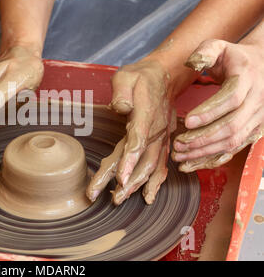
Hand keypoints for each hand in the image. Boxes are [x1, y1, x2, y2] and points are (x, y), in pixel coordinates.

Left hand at [86, 60, 176, 204]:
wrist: (164, 77)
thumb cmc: (140, 77)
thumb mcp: (126, 76)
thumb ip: (122, 91)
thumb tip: (118, 107)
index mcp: (145, 115)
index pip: (137, 141)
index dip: (129, 161)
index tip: (120, 178)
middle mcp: (155, 130)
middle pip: (143, 161)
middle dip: (128, 182)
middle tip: (112, 199)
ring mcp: (161, 138)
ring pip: (152, 166)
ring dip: (138, 185)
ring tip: (120, 199)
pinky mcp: (162, 142)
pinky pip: (162, 165)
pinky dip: (156, 182)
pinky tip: (148, 196)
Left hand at [172, 39, 263, 171]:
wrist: (261, 66)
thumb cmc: (233, 58)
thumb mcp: (220, 47)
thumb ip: (205, 51)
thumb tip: (192, 62)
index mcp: (248, 78)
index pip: (231, 99)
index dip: (209, 112)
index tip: (186, 121)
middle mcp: (258, 101)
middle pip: (232, 125)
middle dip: (203, 137)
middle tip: (178, 143)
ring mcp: (258, 119)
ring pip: (233, 141)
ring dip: (205, 151)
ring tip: (179, 154)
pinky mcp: (253, 132)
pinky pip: (233, 150)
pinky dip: (212, 159)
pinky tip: (191, 164)